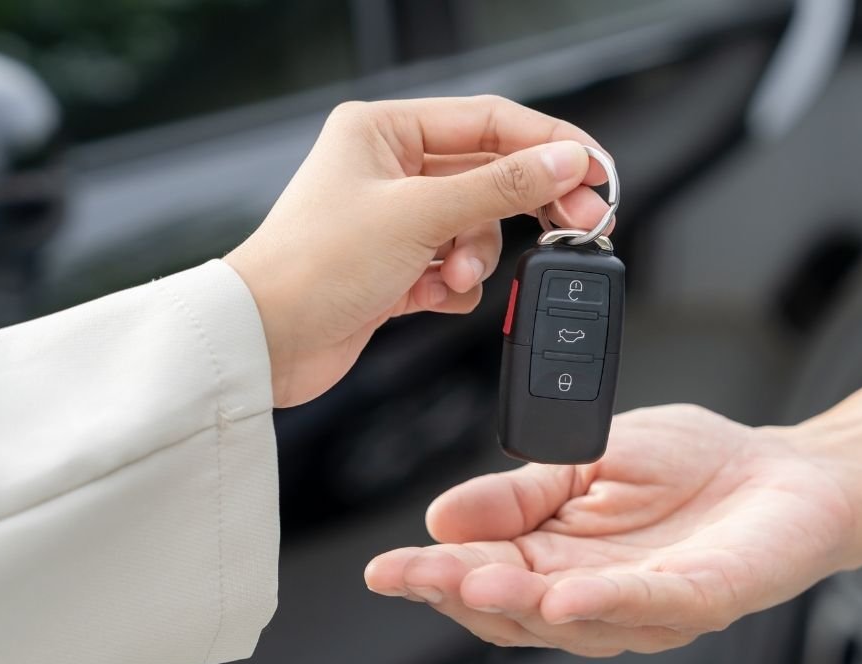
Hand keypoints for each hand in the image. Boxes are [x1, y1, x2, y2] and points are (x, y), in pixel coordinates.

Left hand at [225, 95, 610, 406]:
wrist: (265, 344)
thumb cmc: (312, 267)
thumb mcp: (420, 215)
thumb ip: (501, 187)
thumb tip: (565, 161)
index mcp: (383, 130)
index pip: (490, 121)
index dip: (549, 143)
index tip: (596, 170)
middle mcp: (388, 170)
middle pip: (489, 176)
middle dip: (526, 206)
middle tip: (580, 223)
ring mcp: (392, 222)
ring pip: (475, 229)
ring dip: (474, 258)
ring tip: (452, 277)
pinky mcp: (394, 270)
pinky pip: (453, 269)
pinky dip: (452, 286)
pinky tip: (430, 296)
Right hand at [364, 405, 858, 656]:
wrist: (789, 470)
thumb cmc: (694, 467)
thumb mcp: (586, 460)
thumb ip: (520, 492)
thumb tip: (442, 513)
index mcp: (561, 559)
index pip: (485, 577)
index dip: (434, 575)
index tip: (385, 568)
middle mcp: (597, 595)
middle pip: (515, 609)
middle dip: (457, 593)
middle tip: (408, 576)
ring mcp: (649, 607)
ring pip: (571, 618)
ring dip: (518, 602)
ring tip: (468, 581)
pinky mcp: (704, 599)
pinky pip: (650, 606)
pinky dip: (604, 602)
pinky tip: (562, 594)